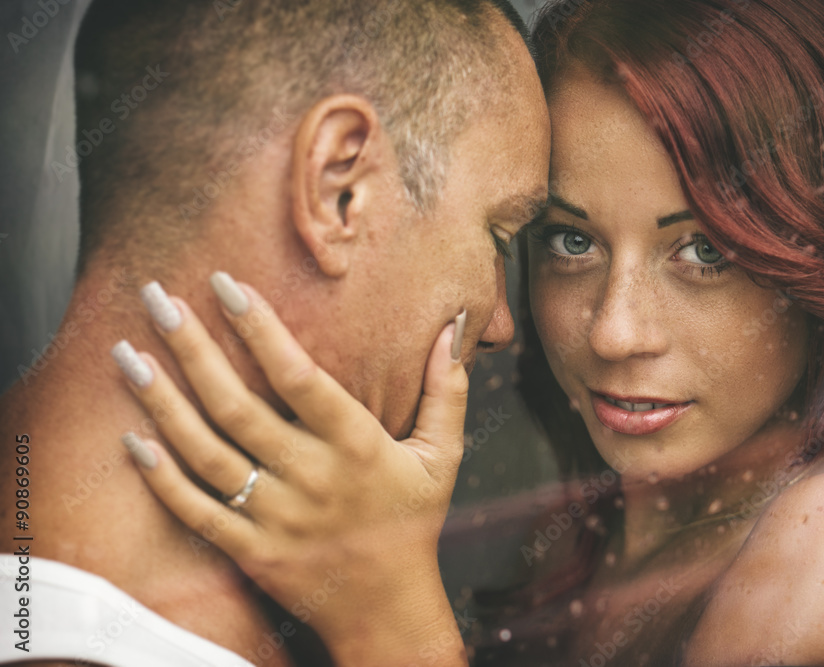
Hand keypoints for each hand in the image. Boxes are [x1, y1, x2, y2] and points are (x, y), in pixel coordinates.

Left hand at [115, 275, 468, 665]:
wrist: (388, 608)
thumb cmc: (412, 522)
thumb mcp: (444, 454)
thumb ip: (446, 388)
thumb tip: (453, 325)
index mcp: (357, 446)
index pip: (300, 376)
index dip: (260, 328)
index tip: (226, 284)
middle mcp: (312, 478)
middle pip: (238, 406)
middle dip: (192, 347)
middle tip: (157, 299)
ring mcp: (276, 518)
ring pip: (207, 453)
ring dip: (162, 403)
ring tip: (127, 354)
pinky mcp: (251, 551)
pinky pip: (197, 512)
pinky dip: (162, 477)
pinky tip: (132, 439)